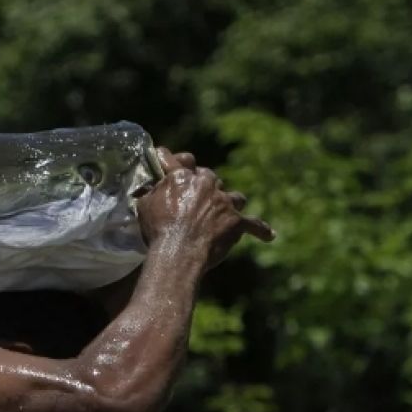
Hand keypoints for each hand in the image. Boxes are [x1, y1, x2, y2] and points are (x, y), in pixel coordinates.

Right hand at [136, 147, 274, 270]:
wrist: (178, 253)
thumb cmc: (158, 231)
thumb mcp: (143, 206)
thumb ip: (149, 192)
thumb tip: (146, 187)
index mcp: (181, 177)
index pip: (173, 159)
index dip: (168, 159)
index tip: (165, 159)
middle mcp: (205, 183)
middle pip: (207, 176)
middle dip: (203, 183)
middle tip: (195, 196)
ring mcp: (223, 202)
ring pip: (232, 196)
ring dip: (229, 202)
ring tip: (225, 210)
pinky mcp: (236, 221)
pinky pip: (252, 224)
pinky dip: (259, 230)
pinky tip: (268, 235)